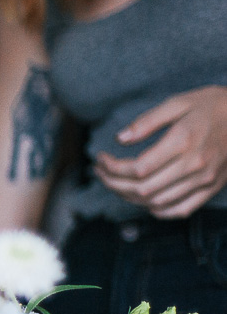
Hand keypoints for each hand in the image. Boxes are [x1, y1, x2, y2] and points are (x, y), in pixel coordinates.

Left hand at [95, 86, 226, 218]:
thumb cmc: (210, 105)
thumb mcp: (178, 102)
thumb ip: (147, 121)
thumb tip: (121, 138)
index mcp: (184, 141)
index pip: (138, 168)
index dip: (113, 168)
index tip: (101, 159)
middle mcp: (195, 164)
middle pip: (143, 188)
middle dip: (114, 183)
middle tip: (100, 172)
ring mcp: (205, 179)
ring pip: (158, 202)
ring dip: (130, 197)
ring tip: (115, 183)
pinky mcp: (212, 187)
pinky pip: (181, 210)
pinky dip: (158, 210)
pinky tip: (143, 200)